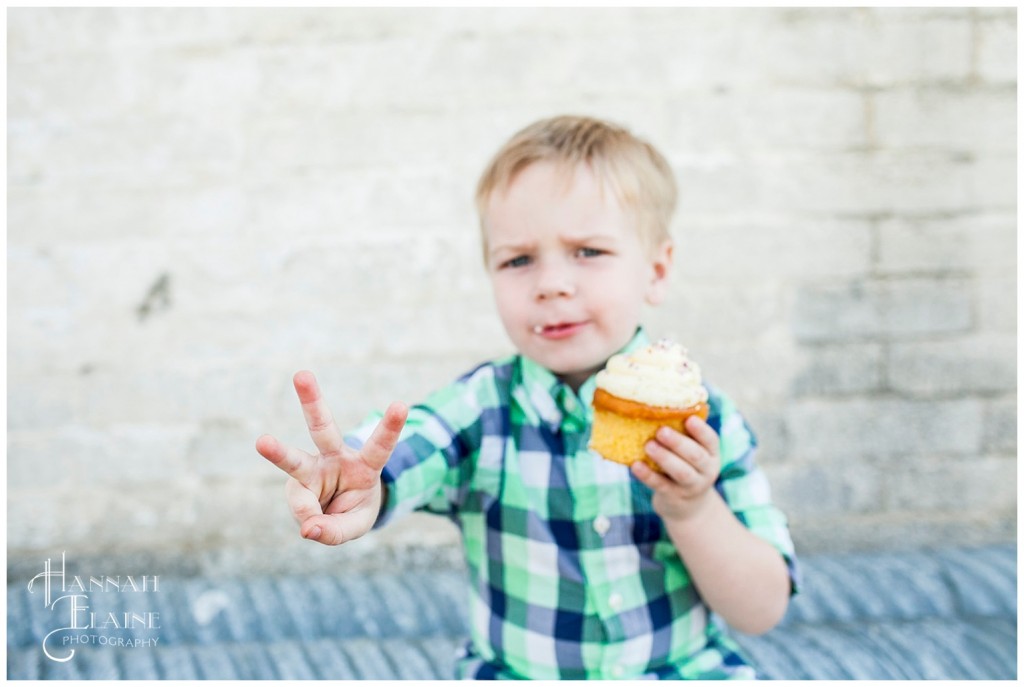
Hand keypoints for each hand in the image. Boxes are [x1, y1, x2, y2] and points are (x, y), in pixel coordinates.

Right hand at [255, 370, 407, 544]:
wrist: (336, 515)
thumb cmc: (352, 509)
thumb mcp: (355, 524)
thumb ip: (335, 530)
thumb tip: (307, 529)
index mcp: (364, 464)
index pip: (380, 445)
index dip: (391, 426)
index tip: (400, 405)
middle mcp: (335, 458)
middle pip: (323, 428)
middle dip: (311, 401)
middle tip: (301, 374)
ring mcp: (311, 470)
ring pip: (293, 459)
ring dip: (276, 450)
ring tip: (261, 442)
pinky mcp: (295, 486)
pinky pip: (300, 507)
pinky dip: (308, 521)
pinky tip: (315, 525)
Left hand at [630, 415, 720, 522]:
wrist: (687, 506)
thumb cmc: (684, 465)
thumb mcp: (690, 451)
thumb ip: (682, 433)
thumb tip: (657, 404)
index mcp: (711, 454)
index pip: (711, 440)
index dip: (701, 430)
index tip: (689, 419)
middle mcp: (706, 470)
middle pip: (696, 456)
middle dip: (678, 443)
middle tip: (661, 431)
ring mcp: (691, 486)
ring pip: (681, 472)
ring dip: (664, 458)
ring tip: (648, 445)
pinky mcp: (674, 497)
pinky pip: (661, 486)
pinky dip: (647, 475)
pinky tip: (635, 465)